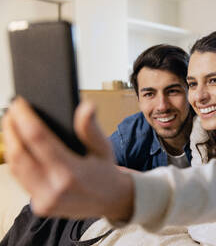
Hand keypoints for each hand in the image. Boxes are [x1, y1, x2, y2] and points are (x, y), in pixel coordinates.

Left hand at [2, 97, 133, 220]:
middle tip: (12, 112)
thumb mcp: (104, 148)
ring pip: (15, 167)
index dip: (25, 118)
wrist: (111, 200)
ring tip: (12, 125)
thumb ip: (91, 128)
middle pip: (19, 153)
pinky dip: (17, 160)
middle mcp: (55, 189)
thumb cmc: (106, 172)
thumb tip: (86, 106)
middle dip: (10, 129)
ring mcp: (45, 200)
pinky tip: (18, 146)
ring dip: (10, 143)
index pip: (38, 138)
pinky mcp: (40, 206)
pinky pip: (20, 179)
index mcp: (71, 173)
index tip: (19, 103)